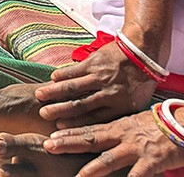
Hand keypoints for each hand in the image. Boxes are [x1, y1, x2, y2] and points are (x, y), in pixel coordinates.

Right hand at [34, 40, 158, 128]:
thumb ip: (118, 114)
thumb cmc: (140, 82)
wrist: (143, 54)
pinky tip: (51, 79)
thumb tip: (104, 128)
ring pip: (73, 86)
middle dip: (59, 110)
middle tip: (43, 114)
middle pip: (80, 104)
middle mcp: (108, 92)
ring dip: (54, 91)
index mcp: (120, 106)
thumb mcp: (135, 103)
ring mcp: (100, 76)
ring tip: (40, 96)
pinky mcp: (94, 62)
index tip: (59, 127)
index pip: (93, 118)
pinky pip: (74, 70)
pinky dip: (61, 74)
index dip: (75, 123)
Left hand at [44, 109, 183, 176]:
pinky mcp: (152, 161)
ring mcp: (136, 148)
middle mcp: (123, 135)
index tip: (50, 136)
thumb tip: (100, 133)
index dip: (69, 133)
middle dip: (68, 143)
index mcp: (118, 126)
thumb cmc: (160, 124)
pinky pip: (138, 175)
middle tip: (48, 146)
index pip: (88, 129)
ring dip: (92, 169)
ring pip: (109, 159)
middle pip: (91, 140)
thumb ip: (116, 129)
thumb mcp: (133, 123)